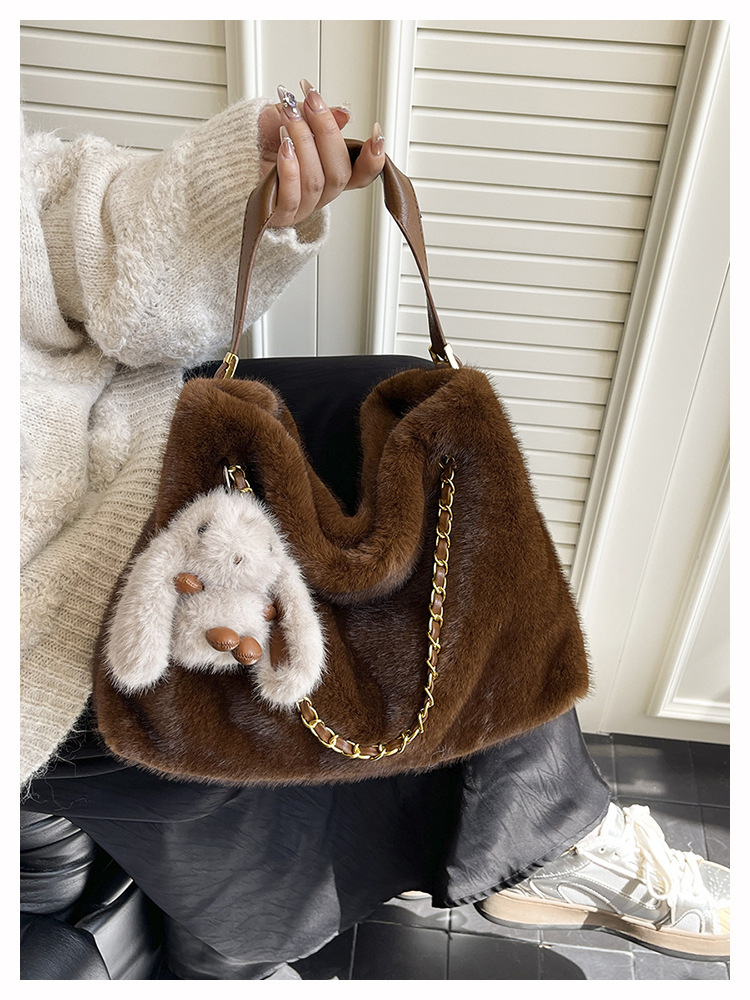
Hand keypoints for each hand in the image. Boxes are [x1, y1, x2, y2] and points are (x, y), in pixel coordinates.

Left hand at [257, 81, 384, 227]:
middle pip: (339, 173)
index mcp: (328, 175)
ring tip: (289, 114)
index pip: (360, 174)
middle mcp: (320, 195)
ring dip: (304, 142)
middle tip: (312, 102)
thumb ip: (313, 116)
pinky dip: (289, 169)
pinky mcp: (278, 216)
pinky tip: (284, 147)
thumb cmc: (255, 146)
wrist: (224, 164)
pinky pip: (291, 197)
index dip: (373, 160)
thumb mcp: (285, 119)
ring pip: (316, 181)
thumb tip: (344, 113)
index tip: (376, 135)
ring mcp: (300, 208)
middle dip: (328, 133)